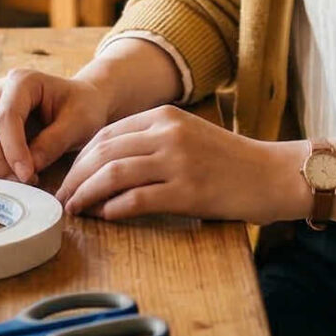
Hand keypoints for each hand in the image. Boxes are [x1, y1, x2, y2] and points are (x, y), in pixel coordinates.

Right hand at [0, 68, 112, 183]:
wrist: (79, 104)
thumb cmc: (82, 109)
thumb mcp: (78, 124)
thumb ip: (53, 144)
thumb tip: (26, 169)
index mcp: (22, 81)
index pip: (6, 117)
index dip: (13, 150)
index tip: (28, 175)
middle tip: (25, 180)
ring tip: (23, 177)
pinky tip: (14, 171)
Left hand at [54, 107, 304, 222]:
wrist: (274, 174)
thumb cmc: (230, 161)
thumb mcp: (188, 136)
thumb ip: (151, 142)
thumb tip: (104, 167)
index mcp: (164, 116)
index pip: (105, 134)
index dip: (79, 158)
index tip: (67, 178)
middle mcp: (168, 134)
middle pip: (102, 153)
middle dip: (74, 177)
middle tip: (61, 198)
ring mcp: (178, 162)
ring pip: (113, 175)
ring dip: (86, 195)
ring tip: (74, 211)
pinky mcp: (188, 192)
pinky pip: (137, 200)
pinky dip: (114, 210)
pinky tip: (105, 218)